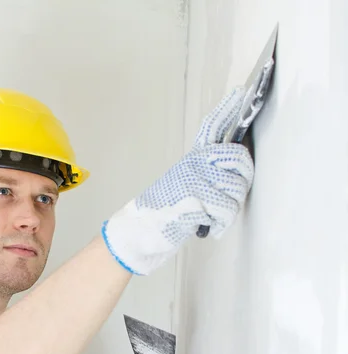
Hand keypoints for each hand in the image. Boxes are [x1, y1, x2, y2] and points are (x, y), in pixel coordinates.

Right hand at [102, 87, 254, 274]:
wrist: (143, 229)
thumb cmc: (166, 212)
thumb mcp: (185, 186)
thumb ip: (207, 174)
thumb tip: (237, 171)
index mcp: (192, 159)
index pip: (211, 127)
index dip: (227, 109)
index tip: (239, 92)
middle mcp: (194, 162)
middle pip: (238, 156)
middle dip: (244, 179)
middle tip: (231, 197)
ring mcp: (195, 176)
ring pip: (236, 187)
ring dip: (229, 209)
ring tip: (212, 216)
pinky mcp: (196, 194)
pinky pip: (227, 208)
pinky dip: (221, 223)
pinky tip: (210, 226)